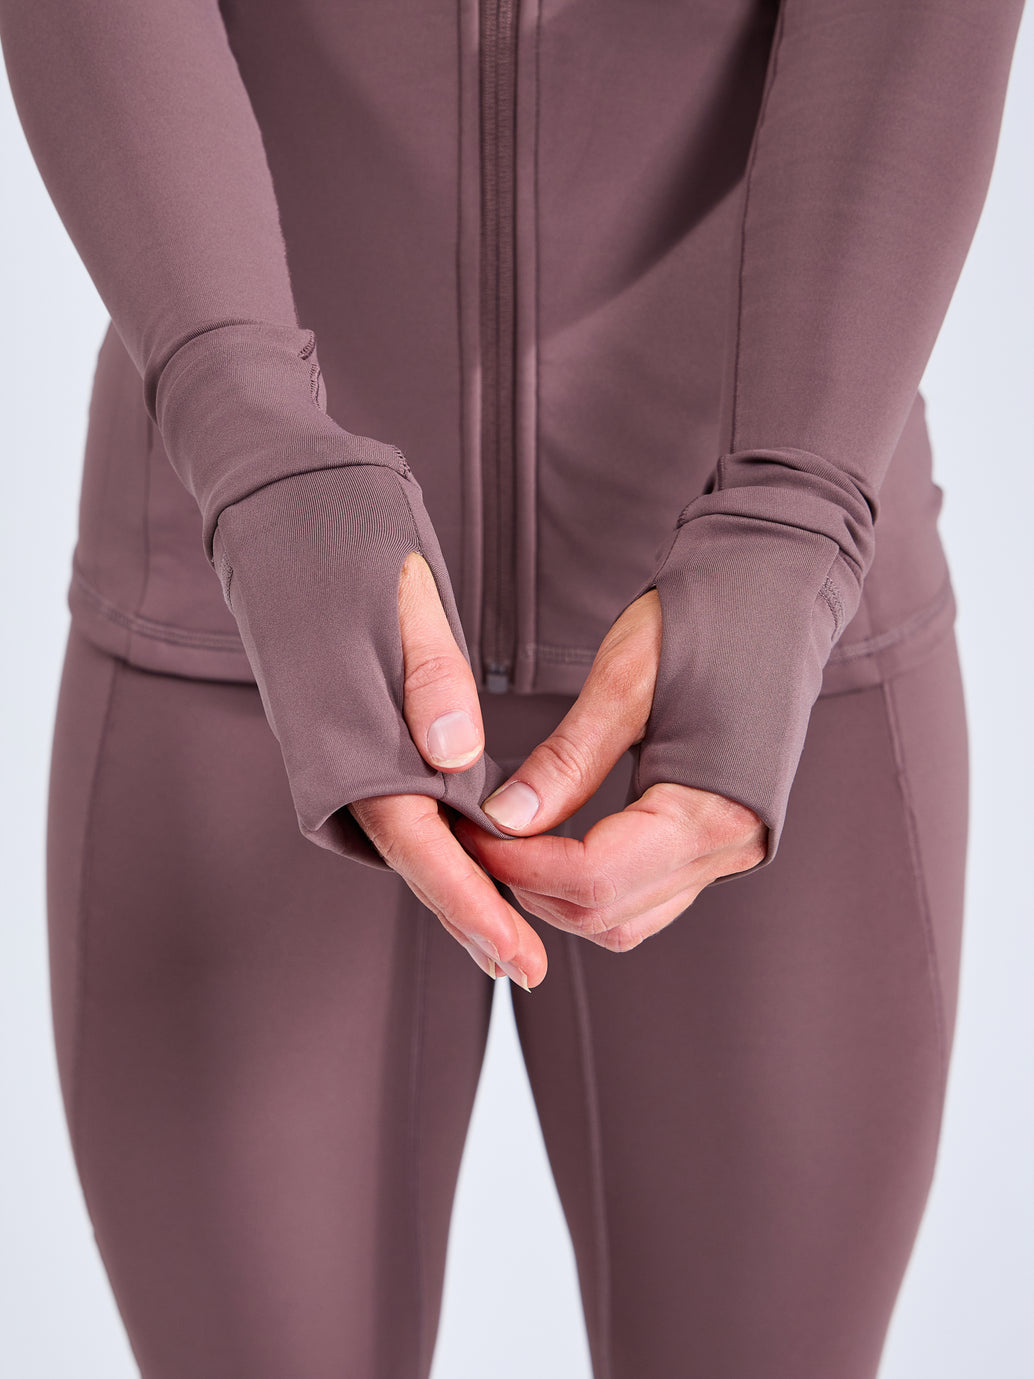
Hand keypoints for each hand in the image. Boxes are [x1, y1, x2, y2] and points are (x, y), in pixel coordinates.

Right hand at [347, 551, 546, 988]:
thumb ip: (430, 680)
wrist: (281, 510)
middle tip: (527, 968)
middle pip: (414, 860)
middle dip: (470, 916)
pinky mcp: (347, 736)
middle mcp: (338, 760)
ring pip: (407, 839)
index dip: (472, 905)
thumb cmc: (342, 546)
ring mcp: (339, 752)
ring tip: (509, 935)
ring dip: (458, 886)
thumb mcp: (400, 600)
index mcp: (349, 740)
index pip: (420, 846)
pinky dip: (440, 840)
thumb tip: (460, 755)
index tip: (516, 954)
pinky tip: (476, 856)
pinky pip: (397, 805)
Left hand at [450, 589, 767, 952]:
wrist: (776, 592)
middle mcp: (730, 846)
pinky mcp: (720, 842)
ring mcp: (730, 851)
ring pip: (626, 919)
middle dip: (532, 886)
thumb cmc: (709, 621)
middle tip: (479, 836)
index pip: (596, 879)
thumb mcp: (625, 681)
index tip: (472, 835)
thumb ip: (567, 760)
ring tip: (512, 841)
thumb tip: (505, 819)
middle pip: (607, 914)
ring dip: (560, 895)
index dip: (521, 867)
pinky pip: (648, 895)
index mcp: (711, 809)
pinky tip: (557, 844)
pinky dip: (594, 885)